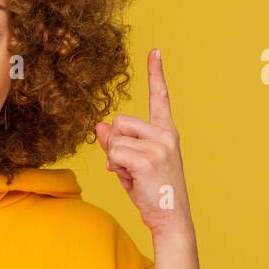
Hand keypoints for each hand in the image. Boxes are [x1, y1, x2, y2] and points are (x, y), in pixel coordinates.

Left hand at [94, 48, 192, 239]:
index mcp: (166, 131)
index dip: (156, 74)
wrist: (170, 217)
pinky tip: (132, 179)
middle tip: (129, 167)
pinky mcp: (148, 158)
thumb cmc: (152, 191)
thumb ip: (117, 142)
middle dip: (115, 144)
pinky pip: (114, 153)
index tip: (155, 51)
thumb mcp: (133, 163)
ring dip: (115, 158)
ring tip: (133, 174)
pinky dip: (116, 168)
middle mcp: (165, 134)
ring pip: (115, 138)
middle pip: (120, 122)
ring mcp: (159, 144)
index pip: (161, 97)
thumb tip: (99, 125)